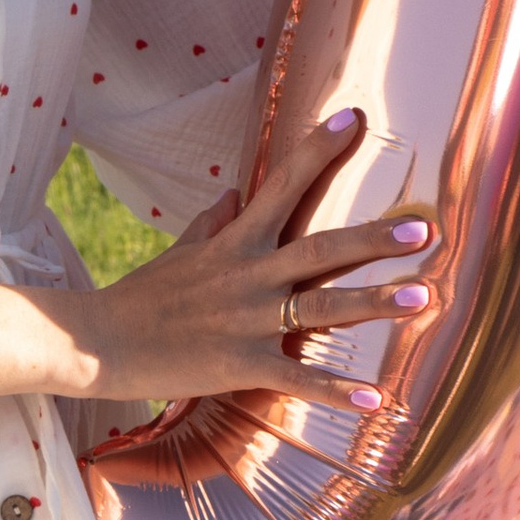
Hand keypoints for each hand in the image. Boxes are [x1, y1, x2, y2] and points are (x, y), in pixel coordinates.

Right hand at [73, 111, 434, 410]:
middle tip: (422, 228)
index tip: (353, 119)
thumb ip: (213, 220)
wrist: (97, 343)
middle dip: (374, 238)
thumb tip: (235, 189)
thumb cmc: (141, 297)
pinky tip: (378, 400)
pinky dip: (338, 391)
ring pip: (323, 307)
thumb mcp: (180, 251)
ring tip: (422, 297)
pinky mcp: (242, 365)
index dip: (319, 150)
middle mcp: (249, 274)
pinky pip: (299, 377)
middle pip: (322, 249)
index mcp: (235, 240)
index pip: (283, 184)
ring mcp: (248, 320)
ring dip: (375, 304)